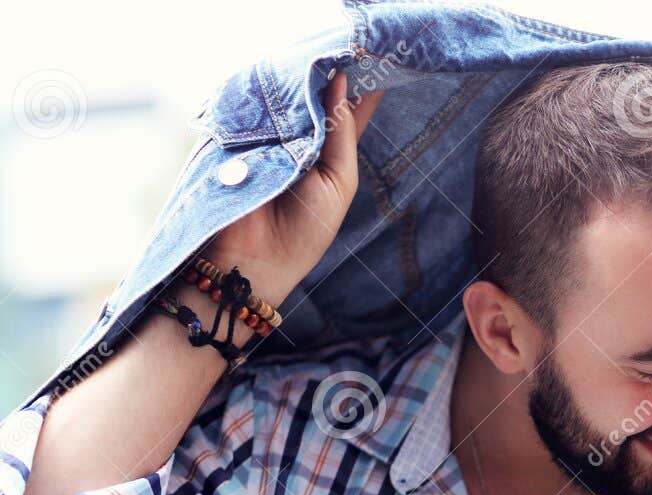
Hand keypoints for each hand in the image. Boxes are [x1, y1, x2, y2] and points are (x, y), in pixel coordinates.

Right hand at [207, 71, 383, 304]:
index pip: (346, 112)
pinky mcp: (237, 132)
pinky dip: (269, 87)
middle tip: (347, 41)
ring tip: (322, 49)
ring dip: (301, 74)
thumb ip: (341, 133)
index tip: (377, 57)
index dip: (361, 87)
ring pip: (285, 94)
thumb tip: (342, 82)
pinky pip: (254, 101)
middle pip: (314, 94)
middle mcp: (298, 139)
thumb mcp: (338, 181)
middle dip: (330, 70)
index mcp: (327, 154)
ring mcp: (267, 133)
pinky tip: (286, 68)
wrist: (254, 257)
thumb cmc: (304, 228)